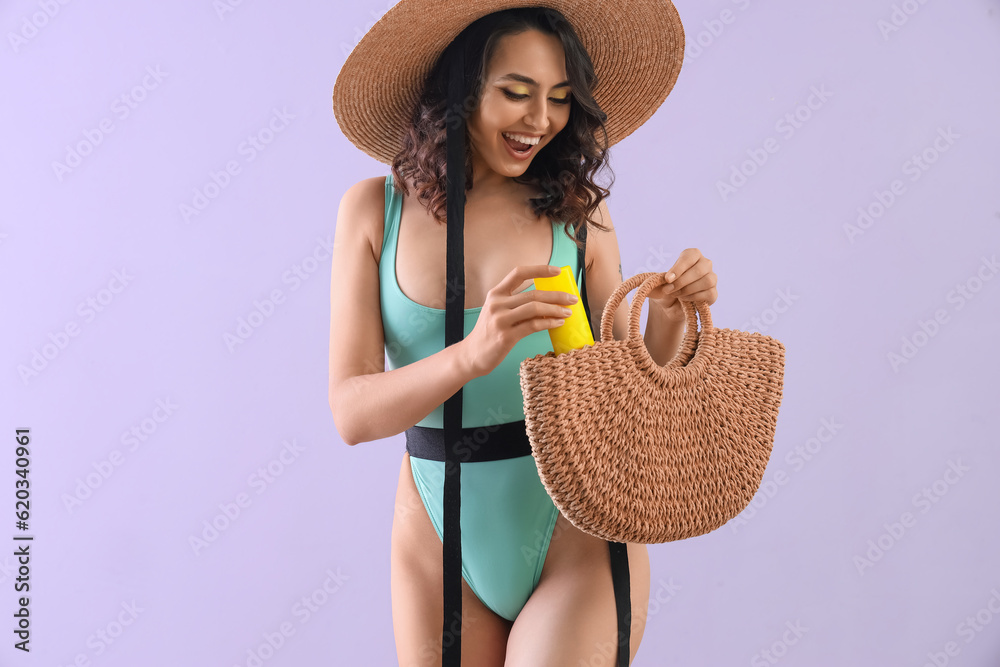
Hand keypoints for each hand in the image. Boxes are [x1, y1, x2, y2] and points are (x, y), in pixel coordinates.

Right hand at [460, 264, 577, 376]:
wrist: (472, 355)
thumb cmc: (490, 332)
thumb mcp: (497, 311)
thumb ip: (516, 302)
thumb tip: (546, 297)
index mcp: (496, 293)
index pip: (519, 273)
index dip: (540, 270)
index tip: (557, 271)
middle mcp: (497, 303)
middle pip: (533, 293)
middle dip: (557, 295)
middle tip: (573, 299)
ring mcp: (500, 320)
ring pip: (535, 308)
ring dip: (555, 309)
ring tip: (568, 312)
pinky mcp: (505, 336)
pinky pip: (533, 325)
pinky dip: (549, 323)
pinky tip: (558, 323)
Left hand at [647, 248, 717, 320]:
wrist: (669, 305)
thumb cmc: (665, 288)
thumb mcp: (657, 283)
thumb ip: (655, 282)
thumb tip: (657, 284)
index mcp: (692, 255)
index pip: (690, 256)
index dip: (679, 267)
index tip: (667, 279)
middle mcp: (705, 264)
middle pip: (700, 269)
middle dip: (682, 281)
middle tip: (668, 289)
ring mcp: (711, 278)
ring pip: (707, 281)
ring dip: (688, 289)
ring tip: (676, 294)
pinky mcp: (713, 293)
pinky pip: (709, 293)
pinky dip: (695, 297)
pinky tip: (685, 299)